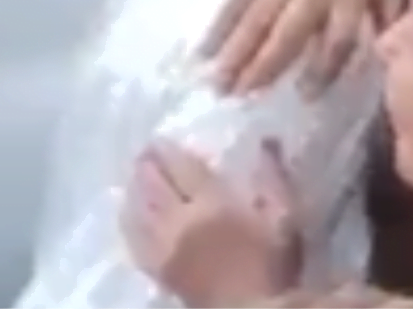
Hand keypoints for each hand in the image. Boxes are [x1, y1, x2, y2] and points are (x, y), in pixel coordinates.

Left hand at [122, 139, 301, 307]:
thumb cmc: (271, 263)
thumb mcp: (285, 216)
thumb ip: (274, 178)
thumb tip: (267, 141)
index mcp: (211, 203)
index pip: (185, 170)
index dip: (171, 154)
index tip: (160, 140)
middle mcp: (180, 221)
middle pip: (157, 188)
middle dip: (148, 169)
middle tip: (142, 152)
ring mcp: (165, 248)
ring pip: (141, 213)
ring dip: (135, 192)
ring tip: (132, 179)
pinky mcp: (160, 272)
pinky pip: (136, 244)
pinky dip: (129, 226)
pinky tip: (127, 219)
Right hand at [202, 0, 402, 95]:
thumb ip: (388, 7)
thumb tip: (389, 48)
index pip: (340, 38)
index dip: (326, 68)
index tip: (306, 95)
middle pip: (291, 33)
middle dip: (268, 67)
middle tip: (246, 96)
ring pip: (260, 21)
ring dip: (238, 54)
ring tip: (219, 85)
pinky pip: (238, 1)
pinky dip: (220, 27)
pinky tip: (203, 52)